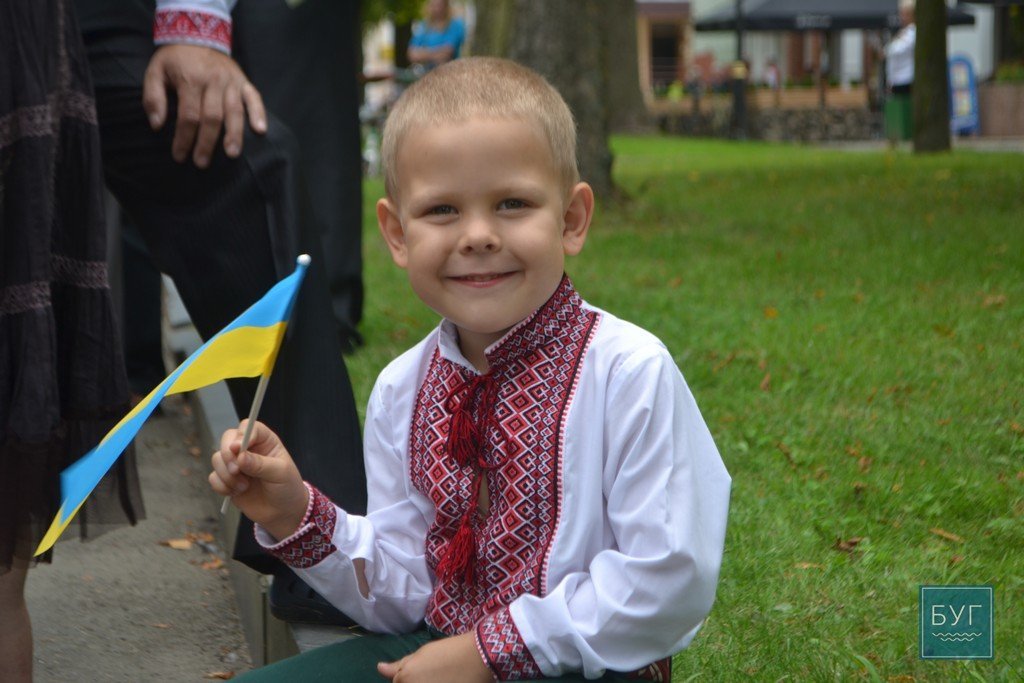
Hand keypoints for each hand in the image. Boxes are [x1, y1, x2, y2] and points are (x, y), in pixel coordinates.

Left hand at [142, 44, 266, 168]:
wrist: (197, 33)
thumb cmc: (175, 59)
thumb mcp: (154, 71)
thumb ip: (153, 97)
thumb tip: (156, 125)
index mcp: (190, 80)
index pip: (188, 116)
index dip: (184, 139)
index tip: (180, 156)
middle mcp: (213, 81)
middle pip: (212, 118)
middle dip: (206, 143)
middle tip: (201, 163)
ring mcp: (231, 81)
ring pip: (234, 111)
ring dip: (234, 134)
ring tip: (231, 154)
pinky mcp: (243, 81)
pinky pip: (254, 98)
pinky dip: (259, 113)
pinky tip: (260, 130)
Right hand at [209, 420, 307, 539]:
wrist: (282, 512)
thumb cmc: (286, 488)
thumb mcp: (280, 474)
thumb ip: (260, 464)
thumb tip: (240, 457)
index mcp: (265, 441)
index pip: (248, 427)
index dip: (241, 435)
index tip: (238, 448)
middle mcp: (248, 449)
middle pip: (227, 439)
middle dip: (227, 455)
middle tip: (236, 471)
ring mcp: (236, 464)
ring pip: (217, 458)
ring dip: (227, 475)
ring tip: (244, 487)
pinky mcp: (227, 479)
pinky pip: (213, 477)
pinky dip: (221, 486)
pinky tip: (236, 493)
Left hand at [377, 632, 492, 681]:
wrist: (478, 657)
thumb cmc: (448, 651)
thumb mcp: (421, 654)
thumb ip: (399, 665)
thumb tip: (379, 668)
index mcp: (405, 680)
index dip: (409, 677)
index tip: (424, 672)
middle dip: (418, 681)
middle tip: (436, 674)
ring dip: (429, 682)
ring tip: (443, 677)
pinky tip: (448, 680)